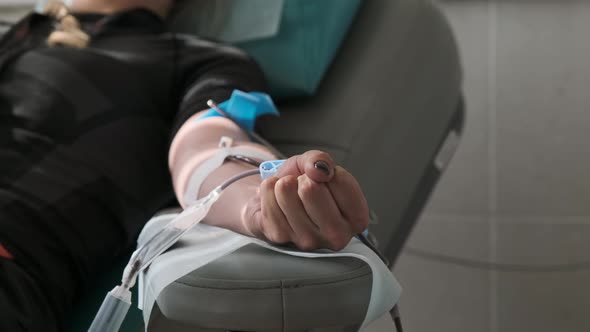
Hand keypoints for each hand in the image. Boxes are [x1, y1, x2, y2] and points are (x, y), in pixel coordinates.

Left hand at [242, 150, 368, 250]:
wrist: (275, 203)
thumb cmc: (302, 185)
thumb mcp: (316, 165)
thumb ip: (321, 159)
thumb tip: (319, 169)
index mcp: (357, 218)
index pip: (339, 180)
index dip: (325, 171)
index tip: (323, 181)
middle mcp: (336, 236)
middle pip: (310, 188)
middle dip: (303, 178)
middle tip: (304, 189)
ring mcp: (308, 240)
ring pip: (285, 190)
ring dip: (284, 183)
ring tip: (290, 195)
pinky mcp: (281, 238)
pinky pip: (268, 195)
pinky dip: (268, 190)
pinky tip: (277, 202)